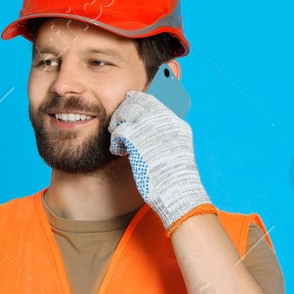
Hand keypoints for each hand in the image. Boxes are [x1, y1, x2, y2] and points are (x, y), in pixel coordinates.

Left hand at [108, 89, 214, 233]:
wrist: (177, 191)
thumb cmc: (175, 180)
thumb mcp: (177, 151)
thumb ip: (166, 138)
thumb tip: (151, 138)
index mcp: (176, 123)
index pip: (153, 101)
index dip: (138, 103)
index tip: (130, 108)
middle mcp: (163, 120)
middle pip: (138, 102)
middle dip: (125, 111)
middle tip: (119, 123)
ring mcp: (149, 127)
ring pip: (125, 112)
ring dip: (118, 123)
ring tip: (117, 137)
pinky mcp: (136, 138)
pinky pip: (119, 131)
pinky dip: (116, 141)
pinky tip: (118, 151)